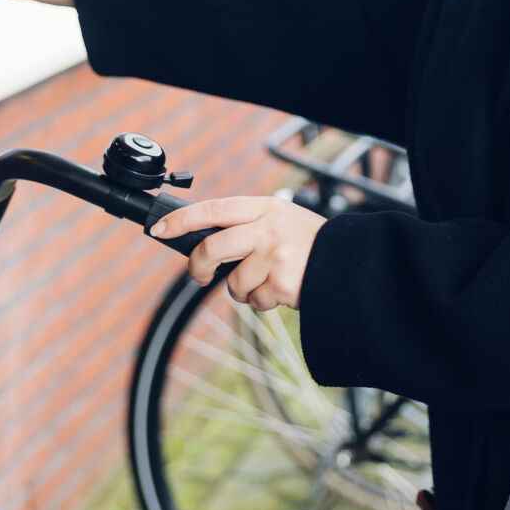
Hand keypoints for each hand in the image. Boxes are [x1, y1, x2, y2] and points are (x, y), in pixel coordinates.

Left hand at [153, 195, 325, 312]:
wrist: (351, 261)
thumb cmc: (308, 243)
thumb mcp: (280, 220)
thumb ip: (247, 226)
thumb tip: (204, 244)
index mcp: (264, 207)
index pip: (213, 209)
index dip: (181, 220)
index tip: (159, 229)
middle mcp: (267, 227)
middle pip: (212, 248)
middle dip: (199, 266)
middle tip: (201, 276)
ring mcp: (274, 255)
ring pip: (233, 282)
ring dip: (242, 290)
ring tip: (265, 281)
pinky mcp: (281, 282)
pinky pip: (254, 301)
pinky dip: (262, 302)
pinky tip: (281, 290)